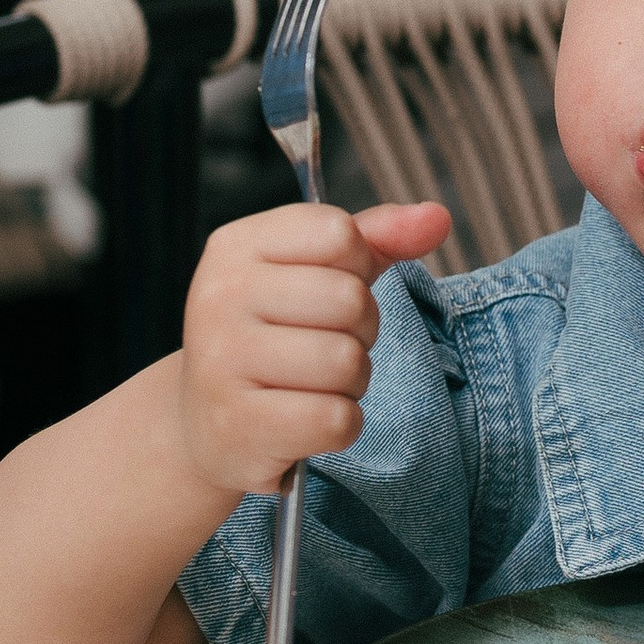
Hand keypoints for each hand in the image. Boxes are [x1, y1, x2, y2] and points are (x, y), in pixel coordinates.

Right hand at [173, 198, 450, 498]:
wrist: (207, 424)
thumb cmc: (276, 335)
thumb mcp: (317, 273)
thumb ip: (378, 238)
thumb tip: (436, 217)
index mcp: (236, 246)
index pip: (339, 233)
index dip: (359, 266)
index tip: (330, 289)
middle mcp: (219, 296)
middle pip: (350, 300)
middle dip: (360, 330)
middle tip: (324, 345)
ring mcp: (222, 362)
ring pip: (346, 362)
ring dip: (352, 381)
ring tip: (315, 384)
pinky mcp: (240, 425)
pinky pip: (336, 420)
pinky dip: (340, 425)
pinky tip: (305, 421)